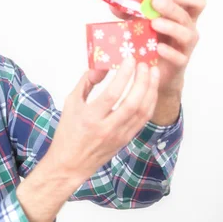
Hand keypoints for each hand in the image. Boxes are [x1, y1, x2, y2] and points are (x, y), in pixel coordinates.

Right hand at [43, 58, 159, 184]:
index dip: (124, 75)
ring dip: (150, 90)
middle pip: (132, 102)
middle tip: (145, 65)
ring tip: (153, 73)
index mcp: (90, 117)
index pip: (112, 93)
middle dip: (142, 81)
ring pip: (142, 112)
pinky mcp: (126, 140)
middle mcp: (107, 128)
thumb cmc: (68, 132)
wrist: (71, 163)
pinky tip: (151, 90)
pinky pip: (143, 120)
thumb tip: (101, 66)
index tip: (129, 59)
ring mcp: (119, 136)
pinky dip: (150, 103)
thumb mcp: (71, 103)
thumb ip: (86, 82)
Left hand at [111, 0, 205, 96]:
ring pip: (187, 35)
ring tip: (154, 24)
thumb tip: (113, 4)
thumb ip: (131, 12)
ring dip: (171, 27)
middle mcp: (187, 29)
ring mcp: (185, 47)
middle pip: (187, 15)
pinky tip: (159, 48)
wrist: (153, 70)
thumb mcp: (141, 22)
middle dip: (172, 7)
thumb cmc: (150, 41)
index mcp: (182, 16)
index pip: (196, 2)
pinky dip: (170, 52)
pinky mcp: (179, 63)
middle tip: (155, 3)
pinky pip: (180, 58)